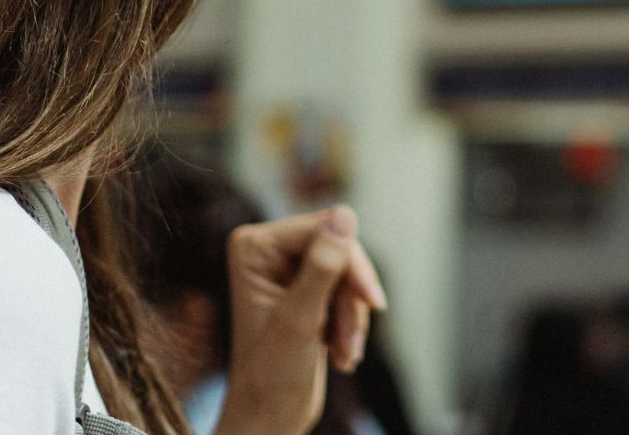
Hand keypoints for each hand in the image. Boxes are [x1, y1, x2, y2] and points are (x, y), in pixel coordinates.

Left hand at [214, 205, 388, 434]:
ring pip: (347, 272)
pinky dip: (350, 322)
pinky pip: (346, 289)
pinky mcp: (304, 288)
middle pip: (339, 249)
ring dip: (352, 316)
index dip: (352, 266)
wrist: (269, 418)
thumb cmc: (272, 375)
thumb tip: (345, 213)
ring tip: (346, 356)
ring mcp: (287, 268)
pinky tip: (342, 354)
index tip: (373, 304)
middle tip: (353, 342)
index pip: (323, 231)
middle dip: (351, 298)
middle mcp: (268, 249)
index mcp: (254, 246)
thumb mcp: (300, 318)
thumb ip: (322, 266)